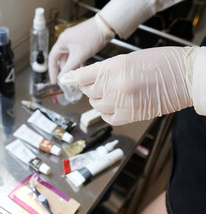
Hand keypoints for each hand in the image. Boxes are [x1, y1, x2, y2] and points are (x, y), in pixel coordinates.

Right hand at [48, 14, 114, 83]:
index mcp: (62, 41)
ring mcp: (74, 39)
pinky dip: (77, 61)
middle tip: (67, 79)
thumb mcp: (79, 56)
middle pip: (61, 58)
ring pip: (69, 57)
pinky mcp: (81, 40)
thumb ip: (69, 68)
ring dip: (71, 66)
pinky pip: (76, 53)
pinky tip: (81, 68)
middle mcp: (66, 39)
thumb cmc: (92, 37)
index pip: (52, 58)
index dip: (52, 71)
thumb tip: (62, 78)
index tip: (54, 81)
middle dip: (63, 69)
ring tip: (74, 76)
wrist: (106, 25)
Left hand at [60, 47, 193, 124]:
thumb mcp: (128, 58)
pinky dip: (106, 111)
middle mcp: (115, 86)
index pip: (83, 75)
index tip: (65, 79)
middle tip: (102, 82)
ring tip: (113, 91)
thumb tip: (85, 77)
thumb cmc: (161, 63)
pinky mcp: (128, 116)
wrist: (185, 77)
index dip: (72, 78)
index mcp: (115, 67)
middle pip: (88, 90)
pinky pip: (106, 116)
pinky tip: (114, 104)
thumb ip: (105, 69)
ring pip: (95, 104)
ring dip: (99, 98)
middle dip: (91, 86)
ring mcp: (121, 103)